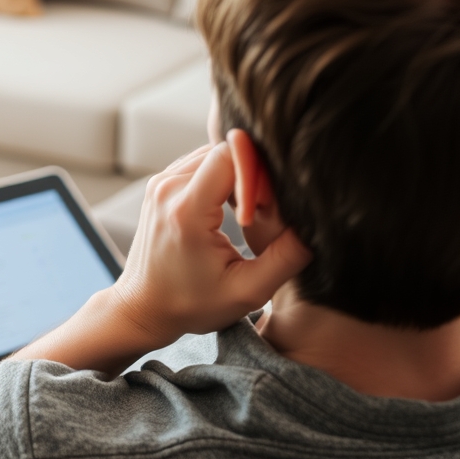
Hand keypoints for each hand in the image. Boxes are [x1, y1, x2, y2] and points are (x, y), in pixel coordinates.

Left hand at [109, 142, 310, 347]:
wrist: (143, 308)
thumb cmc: (191, 304)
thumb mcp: (248, 291)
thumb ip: (286, 256)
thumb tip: (315, 226)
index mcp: (186, 210)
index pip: (231, 154)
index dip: (259, 173)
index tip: (265, 210)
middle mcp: (168, 187)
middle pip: (226, 150)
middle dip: (253, 174)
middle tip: (262, 214)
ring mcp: (161, 181)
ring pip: (215, 153)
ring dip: (239, 175)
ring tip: (247, 215)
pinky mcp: (162, 183)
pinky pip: (202, 163)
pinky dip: (223, 178)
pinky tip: (232, 209)